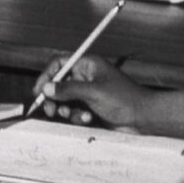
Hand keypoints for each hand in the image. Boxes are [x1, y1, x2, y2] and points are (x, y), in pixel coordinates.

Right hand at [45, 55, 183, 136]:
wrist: (144, 118)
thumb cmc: (124, 99)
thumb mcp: (93, 92)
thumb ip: (68, 89)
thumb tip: (45, 88)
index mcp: (87, 65)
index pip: (59, 63)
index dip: (47, 76)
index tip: (39, 91)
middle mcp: (86, 76)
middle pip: (58, 83)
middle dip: (53, 98)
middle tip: (51, 110)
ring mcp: (88, 93)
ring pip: (64, 100)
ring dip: (67, 109)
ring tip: (77, 115)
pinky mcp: (90, 107)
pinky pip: (74, 111)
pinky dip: (77, 116)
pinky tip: (89, 119)